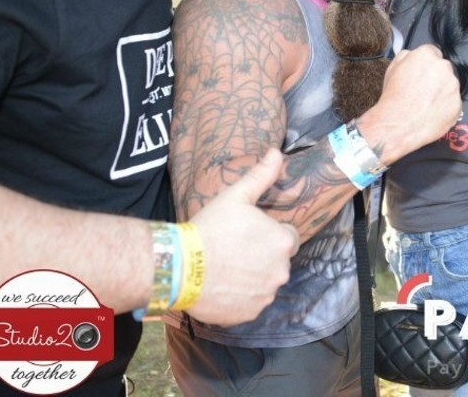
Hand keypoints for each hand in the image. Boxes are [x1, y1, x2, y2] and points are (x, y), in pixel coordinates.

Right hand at [186, 149, 298, 325]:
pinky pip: (250, 303)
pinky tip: (221, 285)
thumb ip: (261, 176)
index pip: (287, 237)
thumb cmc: (209, 228)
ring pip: (264, 283)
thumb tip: (277, 153)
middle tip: (234, 250)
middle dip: (261, 256)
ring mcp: (266, 295)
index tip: (248, 233)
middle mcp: (281, 271)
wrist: (179, 266)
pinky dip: (240, 297)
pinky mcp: (249, 314)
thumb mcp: (236, 196)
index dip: (269, 233)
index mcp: (283, 242)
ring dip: (252, 277)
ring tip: (225, 268)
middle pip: (277, 261)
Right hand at [360, 44, 460, 162]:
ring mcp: (453, 86)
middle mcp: (443, 67)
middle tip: (423, 91)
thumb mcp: (392, 69)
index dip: (426, 65)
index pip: (433, 53)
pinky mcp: (458, 104)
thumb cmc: (393, 99)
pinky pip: (453, 103)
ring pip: (450, 86)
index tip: (423, 74)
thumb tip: (412, 56)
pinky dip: (445, 107)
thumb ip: (406, 57)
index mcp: (426, 55)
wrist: (398, 125)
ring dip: (441, 92)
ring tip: (425, 104)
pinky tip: (431, 112)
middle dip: (436, 78)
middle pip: (443, 69)